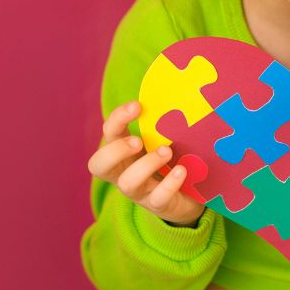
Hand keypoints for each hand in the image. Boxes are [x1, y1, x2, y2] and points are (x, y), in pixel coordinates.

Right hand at [87, 100, 204, 226]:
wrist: (190, 196)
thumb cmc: (173, 158)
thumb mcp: (165, 138)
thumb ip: (164, 120)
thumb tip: (182, 84)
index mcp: (124, 150)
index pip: (109, 133)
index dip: (117, 119)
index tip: (137, 106)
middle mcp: (124, 171)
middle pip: (98, 165)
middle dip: (115, 150)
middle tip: (137, 140)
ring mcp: (140, 191)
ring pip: (126, 183)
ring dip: (146, 164)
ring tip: (167, 151)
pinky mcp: (159, 205)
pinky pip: (157, 199)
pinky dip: (169, 183)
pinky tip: (182, 170)